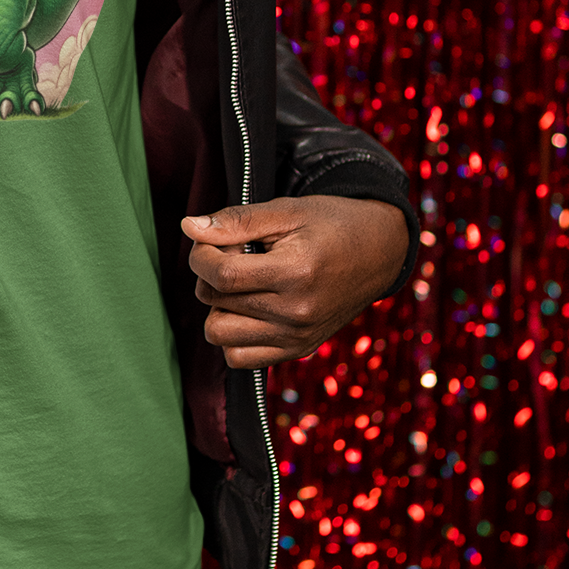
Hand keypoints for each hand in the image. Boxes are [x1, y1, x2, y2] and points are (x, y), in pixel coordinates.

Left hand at [180, 195, 407, 370]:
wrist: (379, 252)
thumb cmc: (332, 224)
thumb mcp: (287, 211)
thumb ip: (236, 221)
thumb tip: (189, 227)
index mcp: (296, 273)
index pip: (221, 275)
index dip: (201, 254)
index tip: (208, 240)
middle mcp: (297, 313)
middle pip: (215, 302)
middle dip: (210, 274)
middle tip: (235, 254)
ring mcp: (297, 337)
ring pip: (219, 334)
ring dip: (218, 306)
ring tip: (241, 282)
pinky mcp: (298, 350)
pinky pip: (239, 358)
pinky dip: (232, 334)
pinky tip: (247, 307)